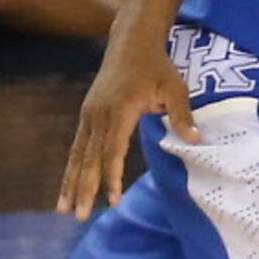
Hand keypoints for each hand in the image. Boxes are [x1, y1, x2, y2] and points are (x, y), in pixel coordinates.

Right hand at [58, 34, 199, 218]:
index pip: (113, 151)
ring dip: (70, 182)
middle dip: (83, 188)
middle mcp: (98, 115)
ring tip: (63, 209)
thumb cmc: (157, 67)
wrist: (131, 43)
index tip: (112, 199)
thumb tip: (195, 140)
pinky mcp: (87, 115)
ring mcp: (89, 115)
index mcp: (119, 110)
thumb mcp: (176, 87)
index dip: (112, 176)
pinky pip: (77, 147)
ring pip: (77, 155)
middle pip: (88, 158)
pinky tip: (67, 186)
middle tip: (79, 216)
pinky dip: (71, 168)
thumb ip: (182, 115)